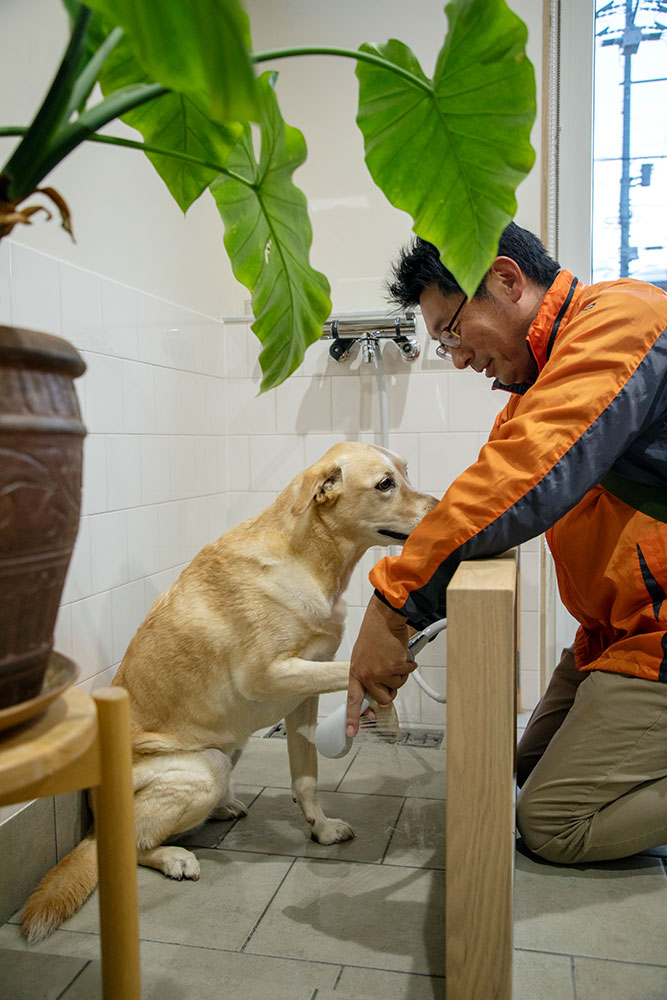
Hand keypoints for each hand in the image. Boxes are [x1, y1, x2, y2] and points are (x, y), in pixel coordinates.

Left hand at [346, 593, 413, 736]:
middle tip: (391, 675)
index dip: (353, 718)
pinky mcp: (394, 667)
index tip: (352, 732)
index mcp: (356, 672)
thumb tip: (378, 693)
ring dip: (400, 674)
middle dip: (391, 690)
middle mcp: (366, 675)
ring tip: (394, 658)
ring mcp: (380, 672)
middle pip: (382, 699)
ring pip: (397, 686)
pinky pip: (406, 674)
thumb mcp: (364, 657)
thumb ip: (368, 675)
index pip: (352, 700)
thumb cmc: (375, 634)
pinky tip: (401, 654)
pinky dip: (408, 665)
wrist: (384, 618)